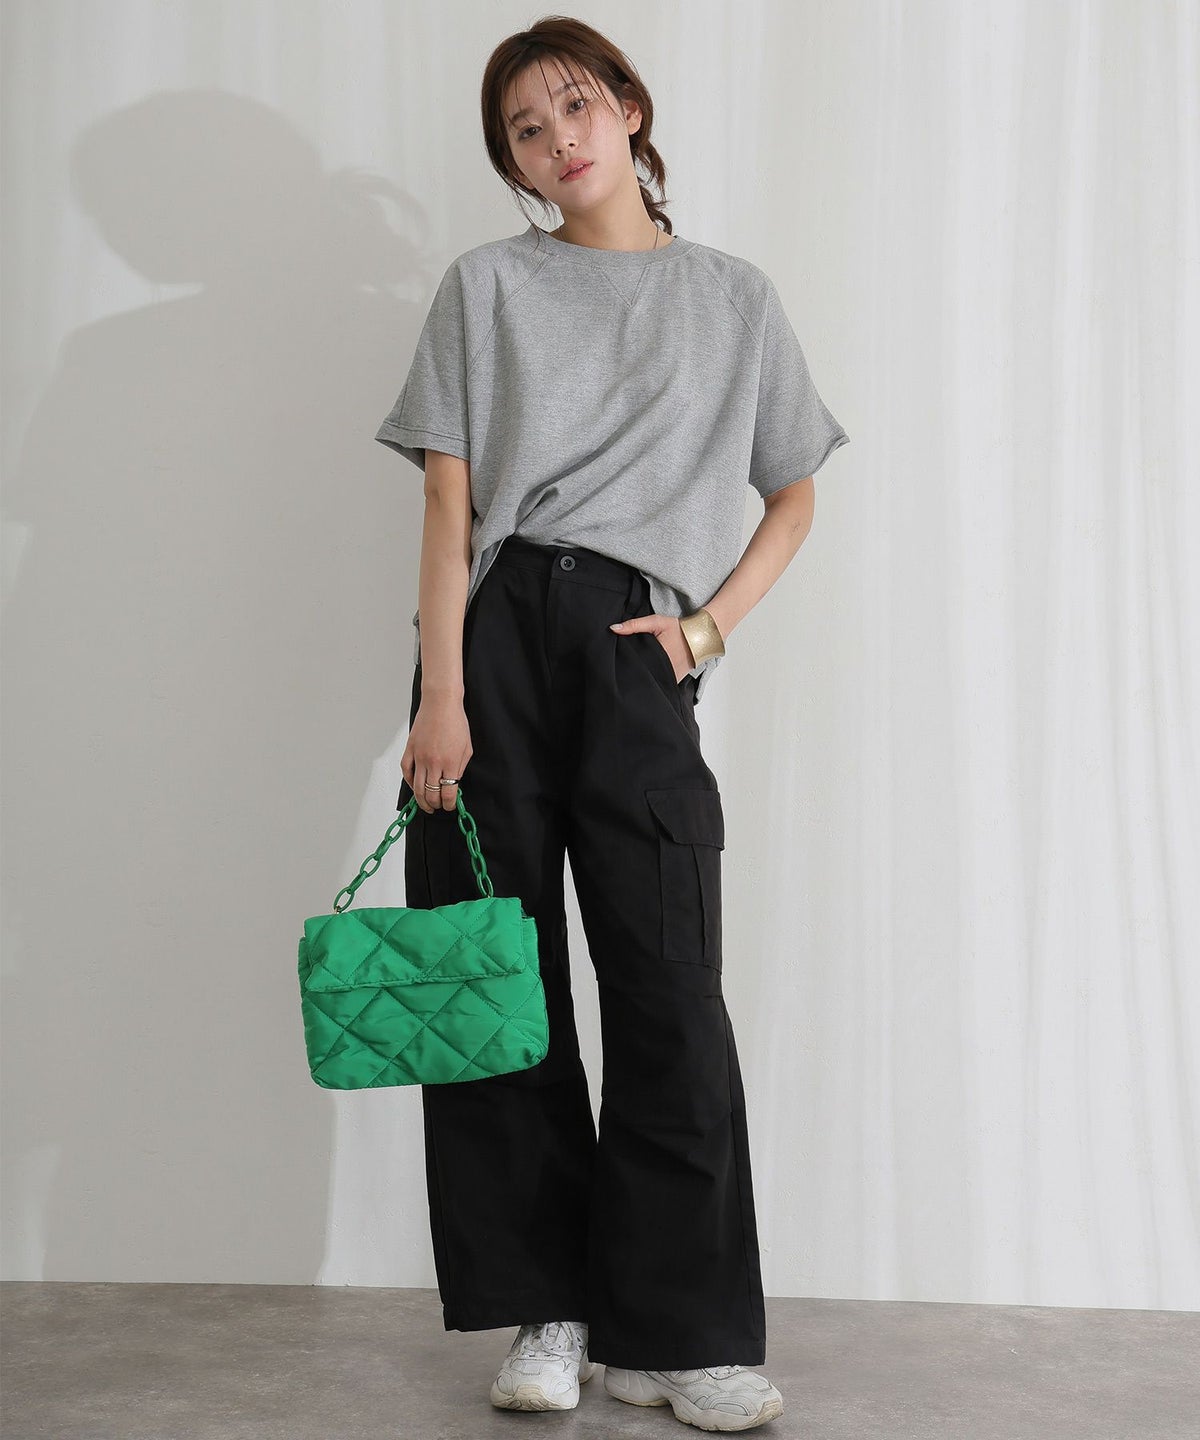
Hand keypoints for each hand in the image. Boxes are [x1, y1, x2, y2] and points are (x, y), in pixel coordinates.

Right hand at [401, 692, 472, 812]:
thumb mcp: (466, 748)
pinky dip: (410, 782)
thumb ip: (460, 768)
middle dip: (435, 804)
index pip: (448, 793)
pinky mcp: (410, 749)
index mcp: (450, 762)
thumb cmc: (456, 722)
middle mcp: (433, 762)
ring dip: (421, 800)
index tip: (450, 806)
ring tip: (426, 805)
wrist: (440, 703)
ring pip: (417, 787)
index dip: (449, 804)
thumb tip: (454, 783)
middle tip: (438, 806)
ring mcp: (419, 756)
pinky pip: (406, 771)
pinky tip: (415, 787)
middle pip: (431, 794)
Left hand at [608, 615, 692, 682]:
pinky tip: (647, 673)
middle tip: (621, 668)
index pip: (635, 664)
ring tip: (634, 671)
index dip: (625, 664)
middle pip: (641, 674)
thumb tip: (613, 629)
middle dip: (632, 671)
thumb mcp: (656, 622)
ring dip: (643, 676)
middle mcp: (664, 670)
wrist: (701, 636)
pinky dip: (653, 679)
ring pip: (650, 680)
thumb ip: (634, 625)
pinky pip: (659, 682)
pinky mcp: (674, 681)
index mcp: (658, 656)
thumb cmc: (678, 629)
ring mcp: (670, 678)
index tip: (617, 662)